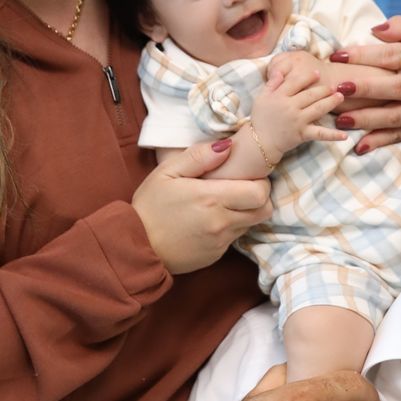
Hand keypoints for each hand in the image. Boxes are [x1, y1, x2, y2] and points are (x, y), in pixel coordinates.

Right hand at [132, 141, 269, 273]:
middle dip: (259, 197)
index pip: (259, 193)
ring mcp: (220, 242)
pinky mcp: (216, 255)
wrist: (136, 247)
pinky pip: (234, 237)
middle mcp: (221, 222)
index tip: (246, 175)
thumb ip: (198, 156)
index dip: (259, 182)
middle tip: (241, 187)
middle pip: (264, 210)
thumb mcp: (166, 172)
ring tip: (223, 202)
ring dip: (245, 211)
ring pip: (251, 224)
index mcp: (211, 199)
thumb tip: (227, 146)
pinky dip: (230, 226)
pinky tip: (210, 219)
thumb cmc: (149, 207)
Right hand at [251, 56, 347, 158]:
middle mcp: (290, 107)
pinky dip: (333, 135)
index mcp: (279, 96)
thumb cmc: (260, 119)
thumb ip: (271, 83)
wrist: (260, 142)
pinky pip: (320, 134)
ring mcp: (298, 121)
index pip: (296, 82)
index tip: (317, 73)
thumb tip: (280, 70)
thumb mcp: (261, 98)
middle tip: (334, 85)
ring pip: (318, 108)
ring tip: (340, 96)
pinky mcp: (303, 134)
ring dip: (331, 102)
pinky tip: (345, 135)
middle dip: (323, 89)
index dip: (308, 76)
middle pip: (310, 94)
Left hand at [325, 17, 400, 152]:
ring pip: (394, 117)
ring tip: (340, 119)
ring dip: (366, 119)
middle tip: (337, 88)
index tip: (337, 56)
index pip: (391, 56)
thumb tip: (374, 29)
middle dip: (365, 89)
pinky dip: (379, 143)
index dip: (363, 55)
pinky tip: (359, 146)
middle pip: (394, 88)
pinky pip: (398, 137)